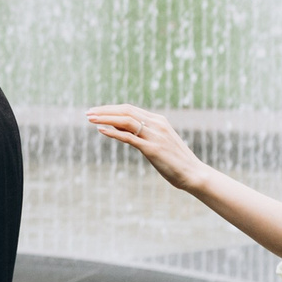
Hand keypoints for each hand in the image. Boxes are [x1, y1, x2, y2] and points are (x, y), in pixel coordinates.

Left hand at [86, 104, 208, 190]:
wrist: (192, 173)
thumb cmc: (174, 160)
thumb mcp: (157, 142)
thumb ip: (141, 134)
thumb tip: (120, 127)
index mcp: (158, 120)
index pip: (129, 109)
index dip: (111, 109)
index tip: (96, 111)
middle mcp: (156, 124)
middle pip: (125, 111)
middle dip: (104, 111)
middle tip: (88, 113)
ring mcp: (154, 135)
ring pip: (125, 121)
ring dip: (105, 118)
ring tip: (90, 119)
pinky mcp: (152, 148)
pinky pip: (129, 137)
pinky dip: (113, 132)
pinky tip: (101, 130)